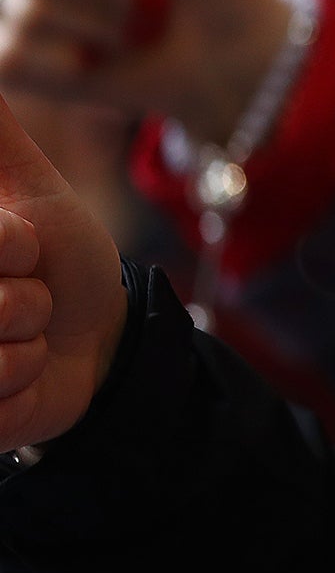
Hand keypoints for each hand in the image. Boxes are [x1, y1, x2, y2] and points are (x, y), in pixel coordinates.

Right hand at [0, 90, 127, 449]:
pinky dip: (26, 381)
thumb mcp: (26, 183)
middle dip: (23, 293)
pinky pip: (0, 390)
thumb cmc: (54, 257)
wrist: (88, 342)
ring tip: (21, 335)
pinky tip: (17, 374)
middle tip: (26, 294)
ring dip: (28, 339)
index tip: (22, 246)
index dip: (11, 243)